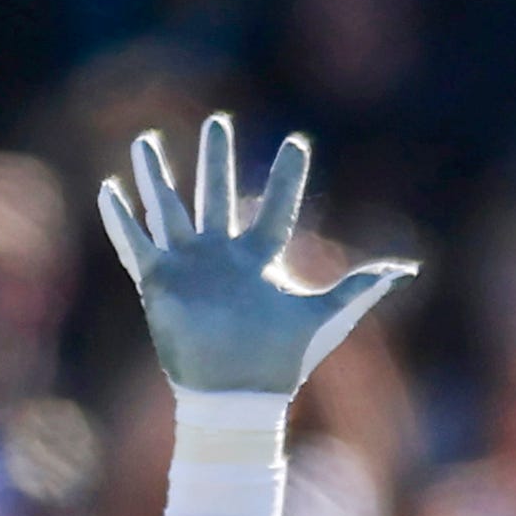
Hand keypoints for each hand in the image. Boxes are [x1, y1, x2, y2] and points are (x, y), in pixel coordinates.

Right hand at [98, 114, 414, 399]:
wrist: (236, 393)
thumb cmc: (280, 360)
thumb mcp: (325, 317)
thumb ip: (359, 289)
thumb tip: (405, 269)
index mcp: (259, 259)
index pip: (276, 206)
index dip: (286, 176)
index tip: (296, 144)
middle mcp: (222, 256)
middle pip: (217, 193)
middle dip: (217, 158)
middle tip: (219, 121)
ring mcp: (188, 266)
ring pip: (169, 209)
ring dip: (157, 176)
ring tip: (146, 142)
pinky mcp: (158, 281)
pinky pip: (135, 243)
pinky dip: (120, 218)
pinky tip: (110, 190)